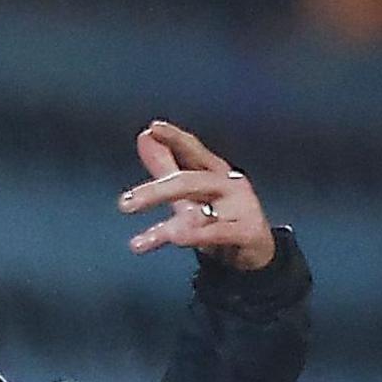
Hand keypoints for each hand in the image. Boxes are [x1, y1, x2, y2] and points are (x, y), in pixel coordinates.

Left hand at [117, 121, 275, 271]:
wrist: (256, 253)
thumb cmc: (220, 217)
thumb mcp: (189, 193)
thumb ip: (166, 166)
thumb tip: (144, 137)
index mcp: (215, 172)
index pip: (193, 151)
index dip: (175, 139)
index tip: (153, 128)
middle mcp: (229, 185)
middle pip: (190, 182)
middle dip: (157, 192)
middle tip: (125, 204)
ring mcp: (242, 207)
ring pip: (201, 213)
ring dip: (172, 226)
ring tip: (145, 240)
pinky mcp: (249, 231)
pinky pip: (219, 233)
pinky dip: (198, 236)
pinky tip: (176, 239)